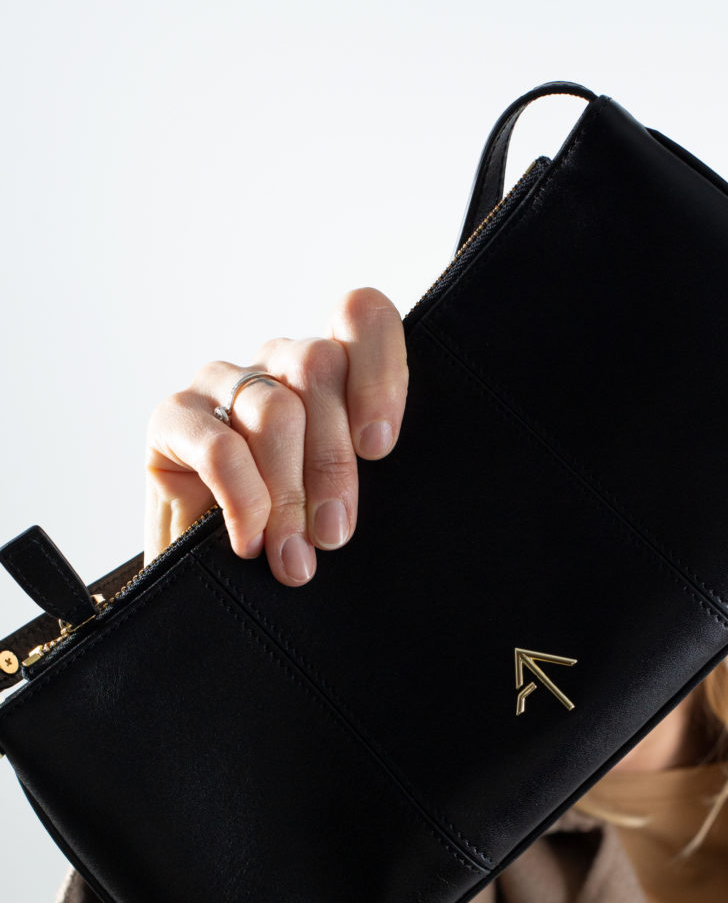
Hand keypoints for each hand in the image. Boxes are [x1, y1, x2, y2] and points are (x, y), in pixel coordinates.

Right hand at [143, 288, 407, 585]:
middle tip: (333, 535)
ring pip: (274, 410)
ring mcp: (222, 383)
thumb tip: (377, 454)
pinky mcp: (173, 416)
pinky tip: (249, 543)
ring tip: (294, 556)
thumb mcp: (341, 497)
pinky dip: (244, 503)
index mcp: (331, 369)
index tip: (378, 448)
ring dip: (290, 494)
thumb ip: (360, 462)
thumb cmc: (289, 534)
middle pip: (318, 368)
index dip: (378, 373)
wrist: (210, 584)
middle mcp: (276, 363)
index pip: (363, 318)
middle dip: (332, 462)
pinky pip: (220, 449)